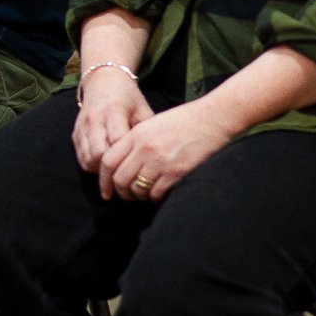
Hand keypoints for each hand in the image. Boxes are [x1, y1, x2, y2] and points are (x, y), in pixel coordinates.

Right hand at [72, 69, 153, 172]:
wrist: (103, 80)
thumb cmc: (128, 97)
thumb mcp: (143, 109)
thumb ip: (147, 131)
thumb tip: (154, 157)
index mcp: (114, 111)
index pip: (117, 140)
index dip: (128, 155)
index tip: (138, 164)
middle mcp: (95, 120)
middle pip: (99, 154)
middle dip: (113, 167)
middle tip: (126, 171)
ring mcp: (82, 128)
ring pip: (88, 159)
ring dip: (101, 168)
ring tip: (116, 169)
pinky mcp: (75, 134)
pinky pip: (81, 158)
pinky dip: (92, 165)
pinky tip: (105, 164)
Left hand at [99, 101, 237, 202]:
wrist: (212, 118)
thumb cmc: (183, 121)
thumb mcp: (152, 124)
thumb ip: (135, 141)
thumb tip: (122, 163)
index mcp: (136, 135)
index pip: (108, 161)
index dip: (103, 179)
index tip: (106, 190)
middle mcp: (144, 149)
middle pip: (120, 179)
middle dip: (120, 192)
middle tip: (126, 196)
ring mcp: (160, 161)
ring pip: (137, 189)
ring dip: (138, 196)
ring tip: (144, 195)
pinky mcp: (176, 172)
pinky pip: (156, 193)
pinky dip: (154, 197)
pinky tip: (159, 193)